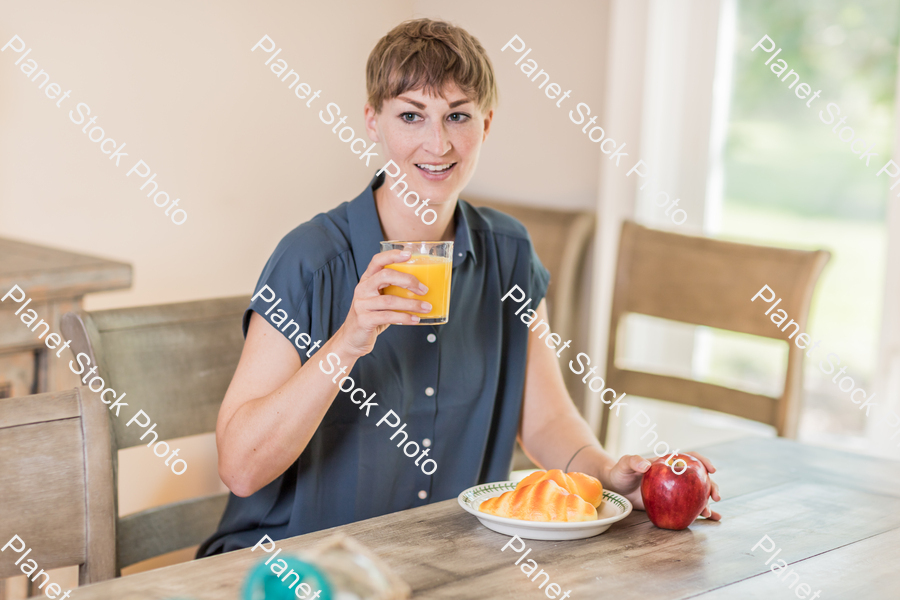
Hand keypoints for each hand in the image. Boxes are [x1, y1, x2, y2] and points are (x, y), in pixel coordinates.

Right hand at [335, 250, 431, 357]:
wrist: (352, 338)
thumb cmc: (372, 316)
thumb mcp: (380, 299)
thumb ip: (393, 291)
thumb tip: (423, 289)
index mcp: (367, 280)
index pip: (377, 261)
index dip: (392, 255)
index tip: (409, 255)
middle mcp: (362, 289)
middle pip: (385, 276)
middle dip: (408, 280)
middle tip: (424, 289)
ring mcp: (362, 304)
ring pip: (390, 300)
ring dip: (411, 304)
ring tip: (426, 307)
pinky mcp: (364, 320)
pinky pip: (388, 317)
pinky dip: (405, 318)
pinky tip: (416, 319)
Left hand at [603, 452, 721, 520]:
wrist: (616, 487)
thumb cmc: (620, 472)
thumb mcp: (625, 464)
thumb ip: (633, 461)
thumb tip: (646, 465)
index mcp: (668, 464)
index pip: (689, 458)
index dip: (702, 462)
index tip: (712, 470)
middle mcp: (675, 477)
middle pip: (699, 479)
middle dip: (711, 486)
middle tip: (715, 497)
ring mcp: (674, 491)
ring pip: (696, 495)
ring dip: (706, 502)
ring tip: (709, 513)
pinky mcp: (670, 504)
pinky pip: (687, 508)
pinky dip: (700, 513)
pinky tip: (710, 519)